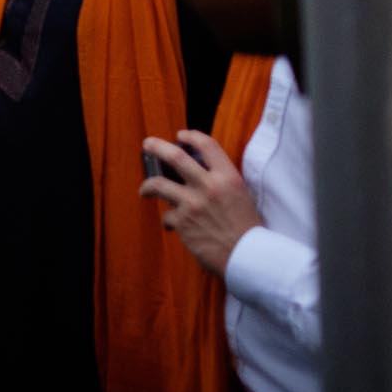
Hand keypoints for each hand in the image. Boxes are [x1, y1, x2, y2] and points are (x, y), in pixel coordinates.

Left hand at [139, 131, 264, 275]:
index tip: (180, 135)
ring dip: (147, 185)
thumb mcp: (240, 195)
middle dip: (157, 146)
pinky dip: (168, 220)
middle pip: (175, 156)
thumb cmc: (246, 228)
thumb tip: (197, 172)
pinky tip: (172, 226)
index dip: (191, 136)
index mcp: (228, 177)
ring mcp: (193, 203)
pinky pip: (167, 215)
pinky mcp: (182, 222)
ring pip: (158, 183)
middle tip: (148, 144)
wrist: (247, 256)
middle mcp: (209, 186)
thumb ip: (220, 182)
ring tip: (145, 189)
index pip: (208, 145)